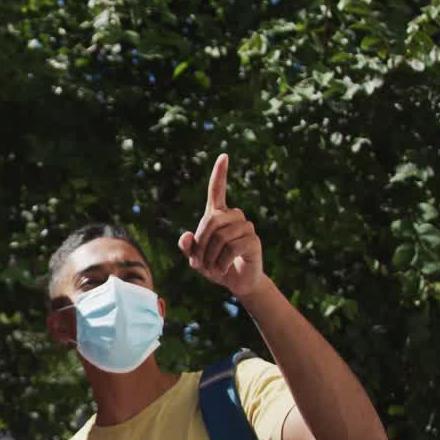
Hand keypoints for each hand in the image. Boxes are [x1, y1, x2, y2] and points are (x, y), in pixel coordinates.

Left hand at [177, 154, 264, 296]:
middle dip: (201, 244)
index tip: (223, 156)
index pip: (218, 190)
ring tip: (211, 267)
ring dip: (210, 256)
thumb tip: (186, 236)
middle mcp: (234, 216)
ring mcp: (246, 227)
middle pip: (211, 221)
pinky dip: (221, 263)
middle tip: (199, 262)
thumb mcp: (196, 258)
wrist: (237, 283)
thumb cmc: (215, 266)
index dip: (220, 174)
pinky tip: (221, 270)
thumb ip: (187, 247)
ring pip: (221, 236)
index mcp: (218, 215)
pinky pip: (231, 248)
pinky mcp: (253, 240)